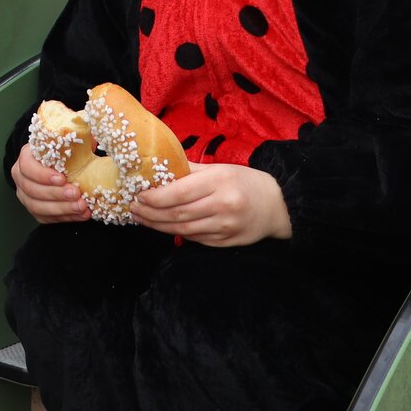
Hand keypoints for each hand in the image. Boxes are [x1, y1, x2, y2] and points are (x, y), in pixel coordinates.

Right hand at [12, 143, 87, 223]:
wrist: (59, 167)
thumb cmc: (63, 153)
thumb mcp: (69, 142)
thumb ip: (78, 138)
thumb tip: (93, 139)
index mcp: (26, 157)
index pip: (27, 167)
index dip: (43, 175)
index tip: (62, 178)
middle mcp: (21, 177)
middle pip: (32, 189)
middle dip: (56, 194)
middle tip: (76, 194)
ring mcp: (26, 195)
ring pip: (37, 207)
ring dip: (61, 208)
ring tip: (81, 206)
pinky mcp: (35, 210)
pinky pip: (46, 218)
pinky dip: (65, 218)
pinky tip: (80, 215)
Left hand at [131, 163, 289, 245]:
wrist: (277, 206)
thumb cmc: (245, 182)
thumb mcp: (219, 168)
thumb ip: (189, 170)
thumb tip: (158, 170)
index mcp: (219, 181)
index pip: (178, 193)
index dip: (154, 197)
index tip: (138, 195)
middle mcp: (222, 205)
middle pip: (177, 213)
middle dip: (150, 213)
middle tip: (133, 208)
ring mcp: (225, 227)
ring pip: (183, 230)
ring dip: (158, 225)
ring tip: (141, 218)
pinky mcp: (226, 242)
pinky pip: (195, 239)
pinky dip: (176, 233)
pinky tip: (163, 226)